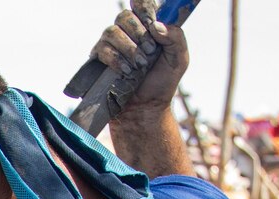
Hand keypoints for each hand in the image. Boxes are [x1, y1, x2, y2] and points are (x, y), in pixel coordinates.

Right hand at [92, 0, 189, 119]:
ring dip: (128, 49)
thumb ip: (176, 38)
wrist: (145, 108)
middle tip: (150, 51)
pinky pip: (102, 50)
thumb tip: (156, 26)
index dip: (144, 7)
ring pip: (112, 32)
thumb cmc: (162, 83)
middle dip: (138, 33)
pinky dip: (116, 60)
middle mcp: (128, 31)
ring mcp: (112, 44)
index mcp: (148, 26)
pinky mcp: (100, 59)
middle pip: (125, 15)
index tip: (151, 22)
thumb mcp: (179, 59)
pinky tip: (126, 71)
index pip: (141, 3)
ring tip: (140, 65)